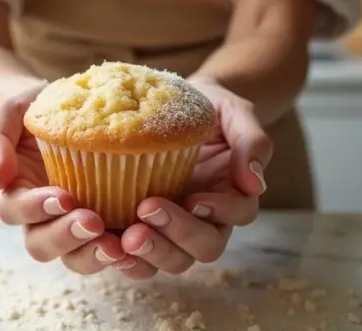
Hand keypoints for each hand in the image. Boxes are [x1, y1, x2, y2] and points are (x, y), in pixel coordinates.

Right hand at [0, 85, 132, 274]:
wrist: (71, 106)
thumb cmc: (34, 108)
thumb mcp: (9, 112)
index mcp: (14, 192)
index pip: (15, 210)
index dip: (35, 209)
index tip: (62, 197)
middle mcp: (40, 217)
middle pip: (41, 245)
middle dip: (66, 238)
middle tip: (93, 223)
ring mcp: (72, 224)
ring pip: (74, 257)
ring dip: (93, 255)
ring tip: (118, 246)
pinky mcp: (105, 225)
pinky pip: (108, 250)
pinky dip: (123, 254)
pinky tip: (139, 244)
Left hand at [116, 77, 270, 278]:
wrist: (172, 103)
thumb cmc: (208, 106)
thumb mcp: (233, 111)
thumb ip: (250, 141)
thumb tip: (255, 183)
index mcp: (233, 192)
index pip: (237, 213)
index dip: (220, 210)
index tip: (194, 197)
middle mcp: (208, 218)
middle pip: (205, 246)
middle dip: (177, 235)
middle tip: (146, 211)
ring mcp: (176, 228)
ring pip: (173, 259)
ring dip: (151, 253)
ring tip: (125, 238)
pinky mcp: (145, 228)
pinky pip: (140, 256)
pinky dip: (126, 258)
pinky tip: (106, 245)